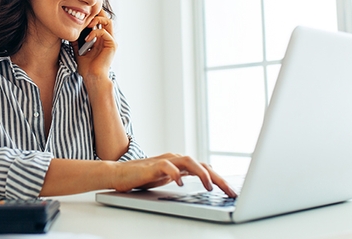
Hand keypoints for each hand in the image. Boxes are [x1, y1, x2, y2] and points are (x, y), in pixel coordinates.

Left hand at [72, 9, 115, 80]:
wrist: (92, 78)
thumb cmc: (87, 68)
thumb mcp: (79, 51)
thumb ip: (77, 41)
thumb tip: (69, 33)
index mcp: (101, 39)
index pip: (100, 21)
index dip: (93, 15)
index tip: (82, 14)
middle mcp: (108, 38)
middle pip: (106, 17)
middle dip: (97, 13)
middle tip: (85, 14)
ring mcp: (111, 41)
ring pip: (108, 21)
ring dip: (97, 20)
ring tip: (87, 25)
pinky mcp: (112, 45)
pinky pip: (104, 32)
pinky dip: (94, 32)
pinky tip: (87, 38)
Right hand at [111, 154, 236, 197]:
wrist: (119, 174)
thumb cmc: (142, 176)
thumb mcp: (168, 178)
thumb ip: (184, 175)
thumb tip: (204, 178)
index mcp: (180, 163)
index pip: (205, 168)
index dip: (220, 178)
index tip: (232, 192)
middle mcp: (175, 158)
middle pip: (202, 164)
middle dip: (218, 178)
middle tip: (230, 191)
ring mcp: (164, 161)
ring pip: (188, 162)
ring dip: (201, 173)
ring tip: (209, 186)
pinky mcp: (152, 165)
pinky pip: (167, 167)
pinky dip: (175, 174)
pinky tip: (180, 183)